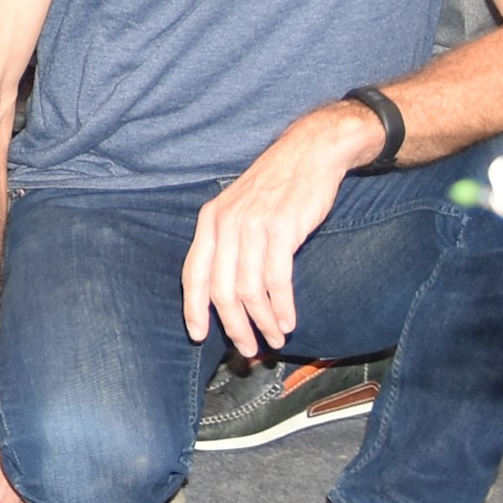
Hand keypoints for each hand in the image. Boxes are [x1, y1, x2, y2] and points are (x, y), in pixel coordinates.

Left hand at [180, 108, 366, 356]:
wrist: (309, 153)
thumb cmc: (276, 187)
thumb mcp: (239, 208)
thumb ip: (229, 243)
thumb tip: (227, 290)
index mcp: (210, 220)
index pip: (193, 273)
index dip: (194, 308)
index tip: (198, 336)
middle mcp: (225, 223)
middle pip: (221, 290)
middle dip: (233, 326)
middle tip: (247, 349)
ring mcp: (252, 226)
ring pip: (249, 289)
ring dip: (261, 322)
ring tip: (273, 339)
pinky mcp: (282, 229)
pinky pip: (277, 280)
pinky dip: (281, 306)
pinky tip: (287, 321)